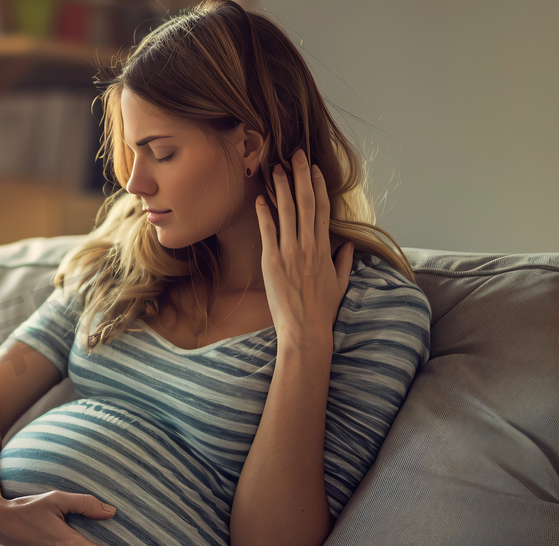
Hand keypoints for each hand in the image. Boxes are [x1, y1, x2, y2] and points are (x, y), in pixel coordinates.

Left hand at [255, 149, 354, 346]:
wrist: (306, 329)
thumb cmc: (323, 309)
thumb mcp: (340, 282)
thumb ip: (343, 261)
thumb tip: (347, 245)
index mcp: (325, 248)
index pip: (323, 209)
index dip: (318, 186)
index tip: (314, 169)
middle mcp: (309, 245)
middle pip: (306, 202)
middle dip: (301, 176)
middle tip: (296, 154)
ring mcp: (291, 252)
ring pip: (287, 212)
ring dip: (281, 188)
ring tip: (276, 168)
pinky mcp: (273, 262)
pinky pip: (268, 232)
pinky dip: (265, 213)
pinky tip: (261, 198)